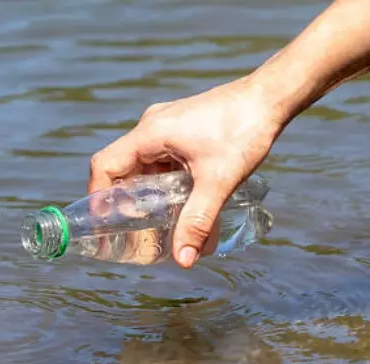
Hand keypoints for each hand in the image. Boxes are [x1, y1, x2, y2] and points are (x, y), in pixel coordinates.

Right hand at [88, 75, 287, 268]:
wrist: (271, 97)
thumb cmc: (244, 130)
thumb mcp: (219, 181)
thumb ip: (198, 221)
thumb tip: (183, 260)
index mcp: (149, 133)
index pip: (105, 166)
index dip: (99, 198)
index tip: (103, 226)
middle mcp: (151, 128)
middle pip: (122, 171)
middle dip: (124, 205)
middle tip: (130, 235)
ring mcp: (166, 128)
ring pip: (143, 168)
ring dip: (147, 197)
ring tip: (156, 226)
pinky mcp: (181, 131)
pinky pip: (161, 162)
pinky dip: (164, 186)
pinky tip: (181, 206)